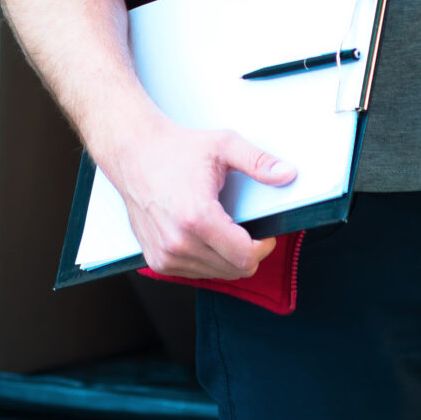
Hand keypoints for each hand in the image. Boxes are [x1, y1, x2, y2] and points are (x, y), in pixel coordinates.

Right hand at [95, 109, 296, 279]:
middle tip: (243, 226)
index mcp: (197, 217)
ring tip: (219, 226)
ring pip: (217, 274)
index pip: (245, 256)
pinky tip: (203, 235)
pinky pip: (196, 273)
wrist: (132, 152)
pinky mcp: (156, 261)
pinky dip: (207, 259)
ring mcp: (164, 255)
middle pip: (235, 269)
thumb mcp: (222, 146)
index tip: (265, 232)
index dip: (264, 246)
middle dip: (248, 251)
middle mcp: (177, 242)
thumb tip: (288, 174)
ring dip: (227, 256)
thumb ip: (258, 161)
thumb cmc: (174, 149)